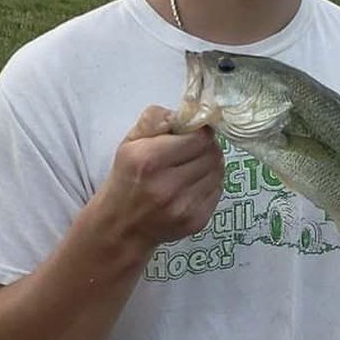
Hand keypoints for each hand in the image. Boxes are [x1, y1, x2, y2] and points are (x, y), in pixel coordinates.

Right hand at [100, 105, 223, 247]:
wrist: (121, 227)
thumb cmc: (126, 178)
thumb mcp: (129, 142)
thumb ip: (155, 119)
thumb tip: (186, 113)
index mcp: (149, 159)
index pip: (199, 137)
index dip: (199, 131)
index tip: (193, 133)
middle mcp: (168, 185)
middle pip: (212, 153)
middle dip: (206, 147)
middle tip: (194, 149)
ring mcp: (184, 206)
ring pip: (218, 171)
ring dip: (210, 164)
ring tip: (193, 166)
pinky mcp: (197, 221)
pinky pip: (217, 191)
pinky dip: (210, 183)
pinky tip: (193, 184)